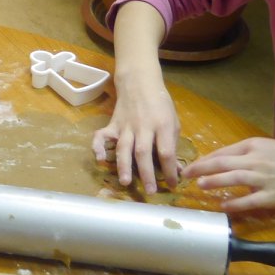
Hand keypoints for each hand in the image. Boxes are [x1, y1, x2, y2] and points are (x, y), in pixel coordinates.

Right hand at [92, 72, 181, 193]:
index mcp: (162, 125)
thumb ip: (172, 144)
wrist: (139, 83)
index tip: (173, 185)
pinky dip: (98, 147)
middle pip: (143, 152)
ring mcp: (126, 125)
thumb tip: (176, 169)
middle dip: (147, 174)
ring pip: (124, 147)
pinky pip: (102, 136)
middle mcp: (143, 127)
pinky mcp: (113, 124)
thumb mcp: (173, 121)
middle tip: (150, 191)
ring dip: (124, 166)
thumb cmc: (160, 104)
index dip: (170, 170)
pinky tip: (99, 158)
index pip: (166, 152)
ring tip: (126, 182)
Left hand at [184, 138, 274, 211]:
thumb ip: (245, 153)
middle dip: (201, 168)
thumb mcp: (266, 147)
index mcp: (254, 145)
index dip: (204, 159)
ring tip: (200, 185)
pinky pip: (249, 201)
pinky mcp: (272, 196)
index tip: (191, 165)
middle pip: (223, 162)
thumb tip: (221, 161)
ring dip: (214, 181)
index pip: (223, 151)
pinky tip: (223, 206)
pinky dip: (235, 203)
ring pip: (233, 178)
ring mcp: (264, 178)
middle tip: (186, 174)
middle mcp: (256, 160)